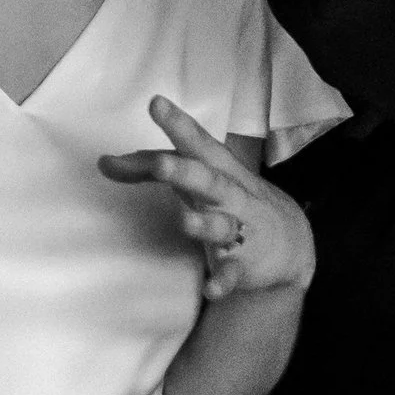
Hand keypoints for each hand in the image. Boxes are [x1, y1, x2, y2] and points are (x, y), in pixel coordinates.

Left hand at [99, 96, 314, 300]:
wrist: (291, 244)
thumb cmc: (229, 199)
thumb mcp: (195, 179)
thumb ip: (148, 168)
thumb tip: (102, 162)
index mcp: (217, 170)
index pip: (197, 143)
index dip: (178, 124)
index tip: (156, 104)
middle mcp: (230, 196)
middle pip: (208, 181)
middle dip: (185, 173)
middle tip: (161, 166)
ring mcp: (240, 230)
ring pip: (221, 226)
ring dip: (203, 225)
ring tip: (184, 223)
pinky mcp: (244, 264)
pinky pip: (232, 273)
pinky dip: (223, 281)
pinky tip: (210, 290)